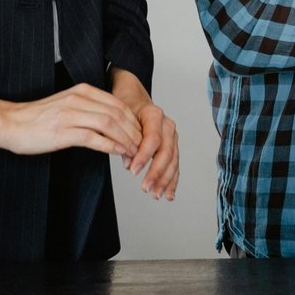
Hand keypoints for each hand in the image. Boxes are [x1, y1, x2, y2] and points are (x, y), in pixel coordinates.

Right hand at [0, 83, 140, 158]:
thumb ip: (88, 109)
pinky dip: (110, 145)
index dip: (132, 119)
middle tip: (142, 145)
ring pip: (109, 124)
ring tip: (133, 152)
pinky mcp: (63, 131)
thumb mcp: (67, 106)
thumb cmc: (37, 119)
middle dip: (133, 130)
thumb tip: (112, 122)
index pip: (117, 103)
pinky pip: (93, 137)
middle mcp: (78, 99)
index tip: (140, 133)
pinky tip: (117, 153)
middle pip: (117, 112)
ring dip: (125, 139)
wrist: (9, 123)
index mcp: (82, 91)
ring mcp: (71, 114)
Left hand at [110, 66, 179, 200]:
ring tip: (156, 195)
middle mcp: (167, 125)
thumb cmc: (125, 108)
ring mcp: (172, 136)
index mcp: (154, 115)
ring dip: (165, 179)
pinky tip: (169, 193)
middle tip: (146, 188)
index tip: (132, 171)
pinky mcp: (172, 146)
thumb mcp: (119, 119)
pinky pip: (175, 164)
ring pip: (173, 160)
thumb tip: (128, 161)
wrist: (134, 99)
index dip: (144, 156)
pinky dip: (172, 180)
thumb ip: (124, 139)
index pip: (153, 138)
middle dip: (156, 172)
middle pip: (166, 151)